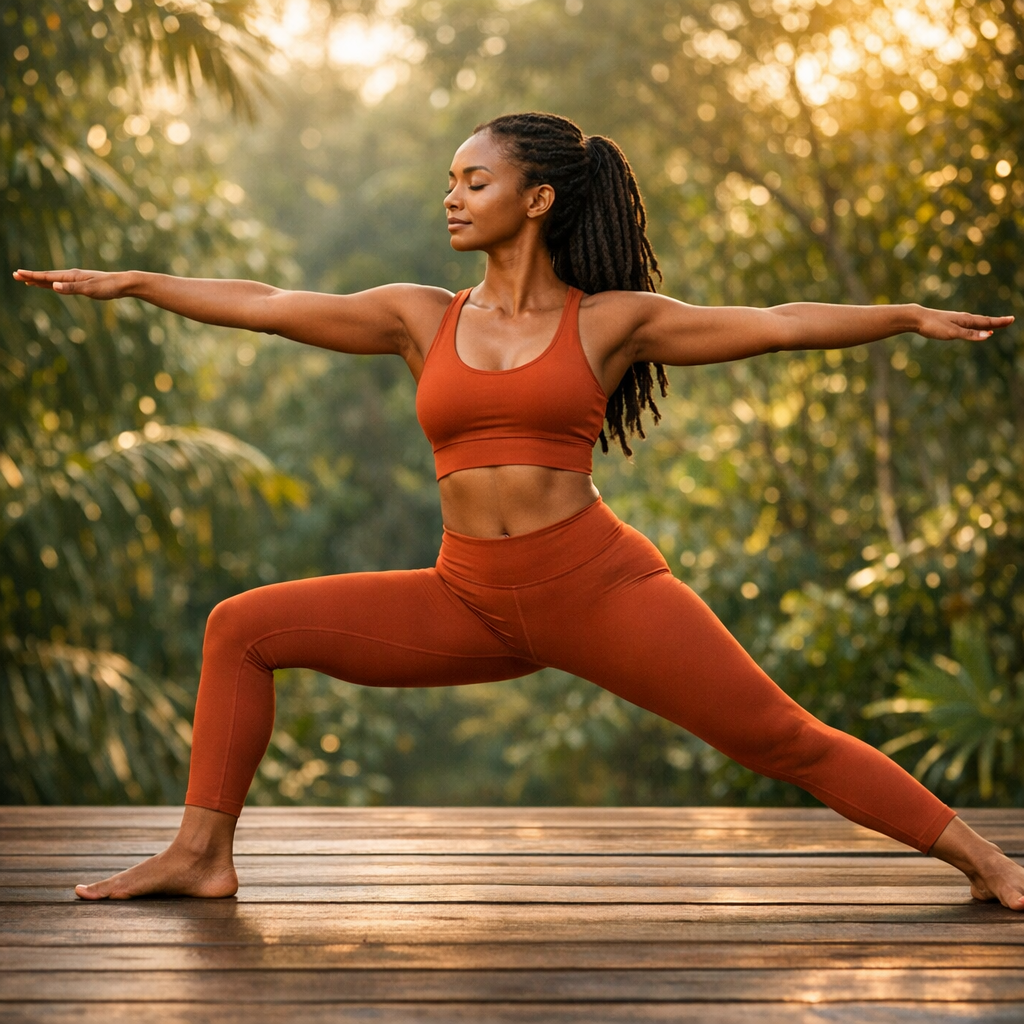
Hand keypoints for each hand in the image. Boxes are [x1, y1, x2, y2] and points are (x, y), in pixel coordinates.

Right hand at [13, 268, 130, 299]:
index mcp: (71, 276)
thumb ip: (71, 288)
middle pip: (47, 276)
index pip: (47, 276)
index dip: (32, 276)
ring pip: (54, 280)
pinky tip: (50, 286)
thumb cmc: (108, 287)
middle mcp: (72, 275)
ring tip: (28, 281)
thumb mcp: (90, 289)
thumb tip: (54, 286)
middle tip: (15, 275)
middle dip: (31, 276)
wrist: (123, 284)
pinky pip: (62, 283)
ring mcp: (77, 279)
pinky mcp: (82, 284)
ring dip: (40, 280)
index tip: (17, 274)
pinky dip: (53, 284)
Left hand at [915, 304, 1013, 341]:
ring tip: (996, 324)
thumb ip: (970, 335)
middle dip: (997, 322)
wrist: (917, 318)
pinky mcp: (949, 323)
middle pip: (984, 321)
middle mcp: (963, 318)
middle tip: (1009, 321)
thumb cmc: (933, 326)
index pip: (987, 322)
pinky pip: (967, 324)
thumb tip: (989, 335)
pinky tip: (973, 327)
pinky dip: (975, 326)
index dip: (1000, 322)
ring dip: (987, 323)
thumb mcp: (952, 333)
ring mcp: (956, 320)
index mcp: (966, 320)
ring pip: (976, 322)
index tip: (1012, 320)